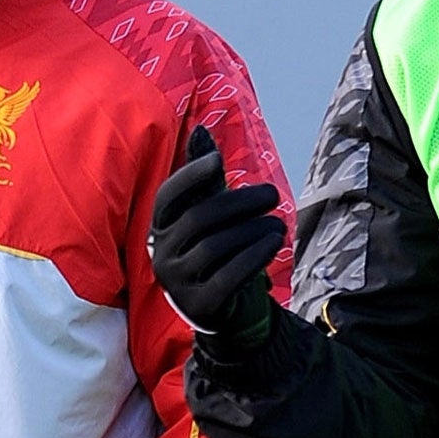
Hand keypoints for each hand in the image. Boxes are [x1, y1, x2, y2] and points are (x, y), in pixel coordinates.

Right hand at [148, 125, 284, 349]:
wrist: (220, 308)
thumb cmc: (215, 250)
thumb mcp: (208, 213)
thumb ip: (204, 177)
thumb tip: (200, 129)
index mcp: (160, 227)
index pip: (168, 197)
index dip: (189, 176)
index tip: (218, 162)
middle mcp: (162, 254)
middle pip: (200, 219)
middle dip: (240, 203)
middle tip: (272, 194)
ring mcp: (178, 282)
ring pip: (217, 247)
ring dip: (254, 230)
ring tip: (278, 224)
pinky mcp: (200, 305)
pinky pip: (230, 275)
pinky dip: (255, 255)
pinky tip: (273, 243)